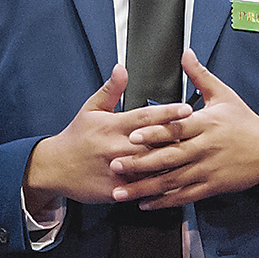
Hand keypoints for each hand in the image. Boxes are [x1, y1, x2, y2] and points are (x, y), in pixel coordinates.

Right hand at [24, 64, 194, 207]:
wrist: (55, 168)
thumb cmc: (77, 137)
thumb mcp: (91, 109)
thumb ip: (111, 89)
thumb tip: (122, 67)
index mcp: (112, 126)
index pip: (145, 117)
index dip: (168, 112)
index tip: (188, 108)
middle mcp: (117, 147)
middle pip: (154, 142)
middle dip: (178, 138)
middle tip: (203, 133)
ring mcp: (117, 170)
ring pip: (152, 167)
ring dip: (174, 162)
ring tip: (197, 157)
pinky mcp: (116, 189)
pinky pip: (143, 188)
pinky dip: (161, 185)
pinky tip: (179, 182)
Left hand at [109, 51, 258, 208]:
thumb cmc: (244, 122)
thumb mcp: (224, 95)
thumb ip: (200, 76)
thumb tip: (185, 53)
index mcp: (205, 124)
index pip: (176, 128)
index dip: (154, 132)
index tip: (132, 135)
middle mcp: (204, 148)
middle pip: (168, 157)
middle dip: (140, 162)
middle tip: (115, 164)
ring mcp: (207, 170)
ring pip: (172, 181)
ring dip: (145, 187)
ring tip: (121, 191)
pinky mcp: (211, 186)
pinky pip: (184, 196)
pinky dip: (164, 202)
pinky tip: (145, 204)